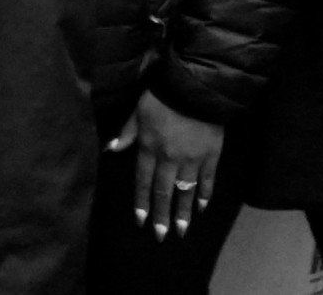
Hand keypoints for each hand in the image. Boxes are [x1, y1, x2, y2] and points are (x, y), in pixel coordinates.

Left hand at [106, 91, 223, 240]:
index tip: (140, 221)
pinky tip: (201, 208)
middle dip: (161, 215)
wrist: (194, 87)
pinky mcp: (211, 155)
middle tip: (161, 235)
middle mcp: (169, 158)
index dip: (141, 203)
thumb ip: (127, 133)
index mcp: (149, 148)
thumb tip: (111, 149)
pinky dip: (205, 195)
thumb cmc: (161, 96)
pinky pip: (208, 180)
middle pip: (163, 192)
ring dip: (183, 212)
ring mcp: (192, 159)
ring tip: (182, 230)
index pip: (143, 182)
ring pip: (186, 191)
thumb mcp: (137, 112)